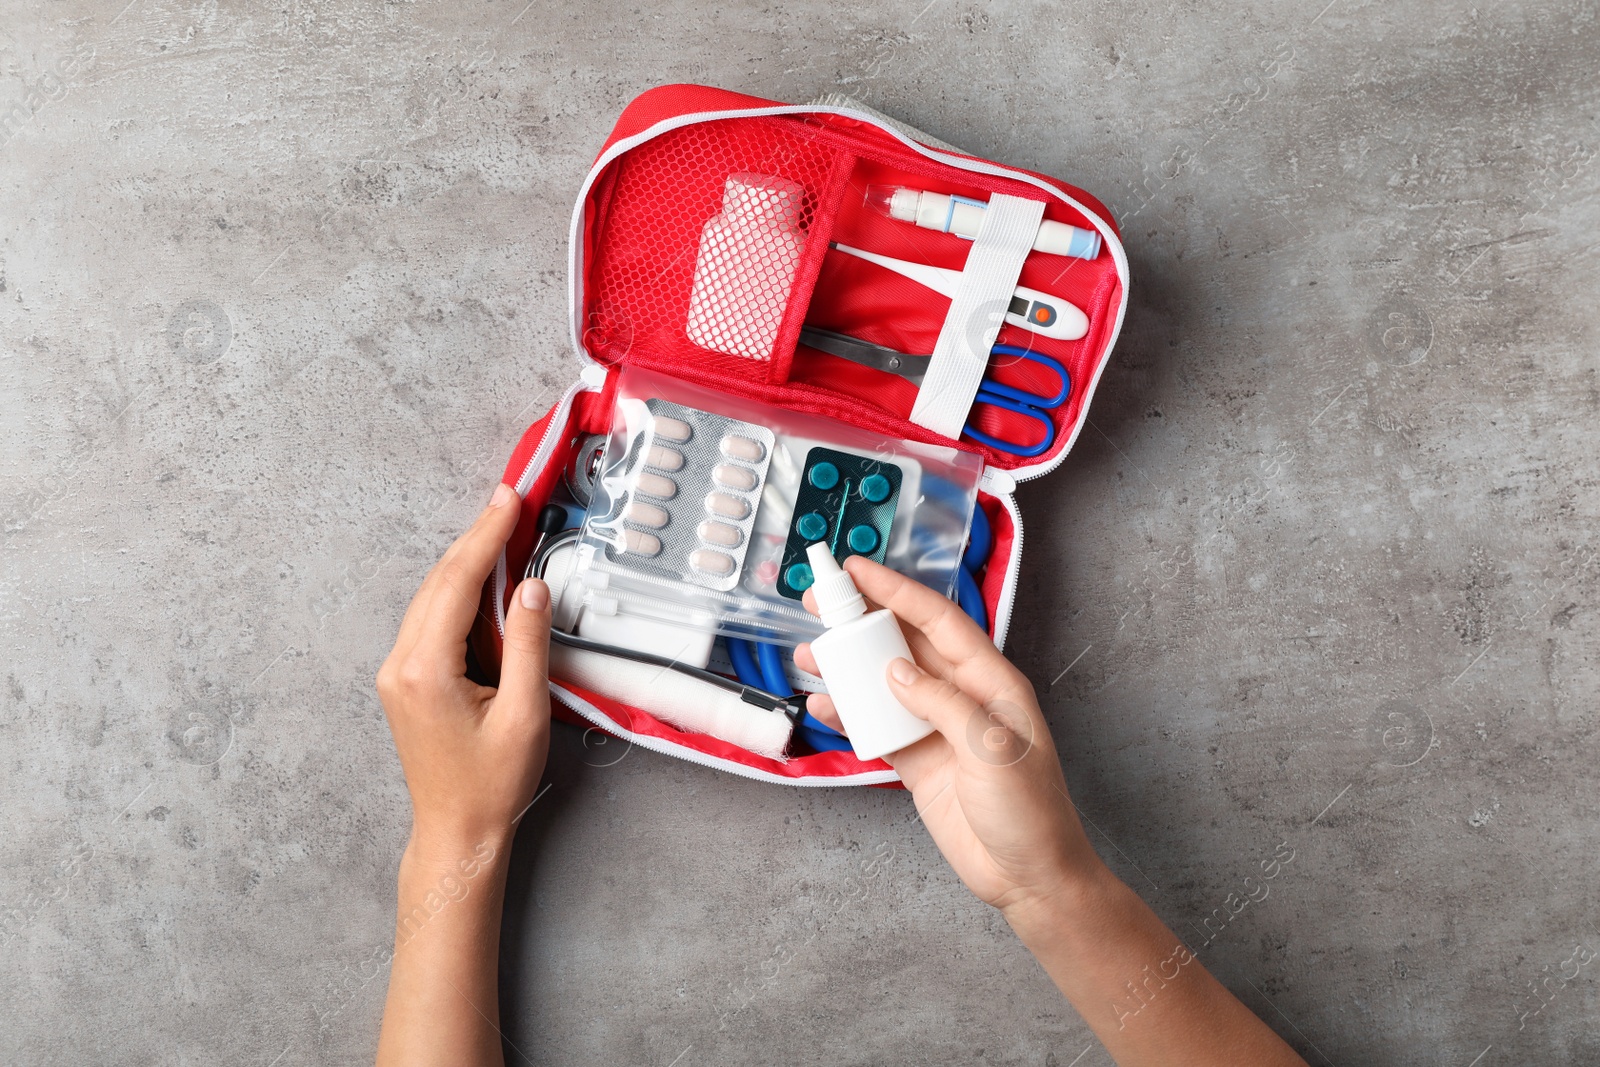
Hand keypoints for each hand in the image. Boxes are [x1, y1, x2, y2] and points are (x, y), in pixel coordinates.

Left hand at [376, 483, 551, 853]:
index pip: (457, 583)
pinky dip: (460, 592)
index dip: (485, 536)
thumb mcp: (525, 714)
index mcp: (426, 671)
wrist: (457, 830)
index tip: (507, 500)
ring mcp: (398, 672)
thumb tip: (530, 588)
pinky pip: (432, 620)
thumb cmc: (490, 784)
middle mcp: (402, 665)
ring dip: (468, 564)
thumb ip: (527, 644)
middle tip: (509, 502)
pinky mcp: (407, 679)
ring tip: (504, 531)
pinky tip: (486, 582)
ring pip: (433, 597)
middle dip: (476, 539)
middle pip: (439, 582)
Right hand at [795, 557, 1104, 918]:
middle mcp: (964, 696)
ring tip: (811, 655)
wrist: (1029, 878)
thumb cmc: (1032, 814)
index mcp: (993, 681)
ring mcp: (938, 727)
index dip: (898, 591)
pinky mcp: (919, 759)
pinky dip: (849, 714)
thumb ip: (942, 704)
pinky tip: (825, 706)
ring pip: (884, 682)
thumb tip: (894, 671)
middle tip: (819, 602)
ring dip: (848, 667)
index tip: (858, 570)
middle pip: (906, 643)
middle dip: (863, 619)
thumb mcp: (991, 750)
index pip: (939, 621)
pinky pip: (877, 725)